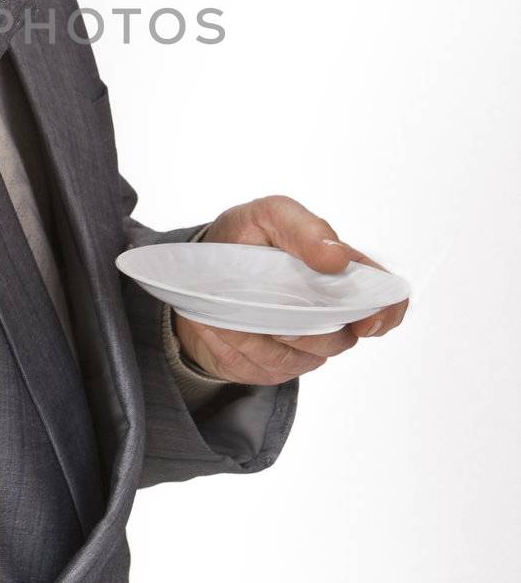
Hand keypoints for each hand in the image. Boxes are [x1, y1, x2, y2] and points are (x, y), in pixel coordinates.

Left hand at [174, 194, 408, 384]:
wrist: (196, 275)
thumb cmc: (242, 238)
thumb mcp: (266, 216)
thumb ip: (303, 227)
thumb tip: (339, 257)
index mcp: (341, 273)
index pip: (385, 299)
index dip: (385, 312)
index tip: (364, 320)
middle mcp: (331, 312)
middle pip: (341, 336)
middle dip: (308, 325)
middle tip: (273, 306)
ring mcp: (305, 343)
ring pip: (304, 356)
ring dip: (269, 333)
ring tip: (242, 306)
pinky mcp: (276, 364)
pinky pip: (269, 366)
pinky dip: (244, 343)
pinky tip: (228, 323)